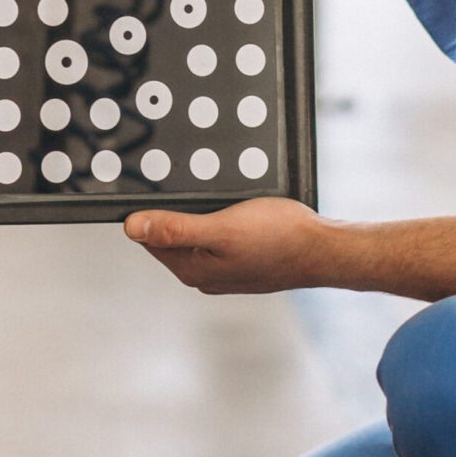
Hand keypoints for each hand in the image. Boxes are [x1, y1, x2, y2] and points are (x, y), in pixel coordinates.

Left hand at [125, 198, 335, 294]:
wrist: (323, 249)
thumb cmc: (278, 238)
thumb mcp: (221, 228)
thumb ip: (176, 228)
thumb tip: (132, 227)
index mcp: (191, 269)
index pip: (149, 237)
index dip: (149, 208)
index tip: (156, 183)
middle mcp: (203, 274)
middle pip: (171, 234)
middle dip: (174, 208)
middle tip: (189, 182)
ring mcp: (223, 269)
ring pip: (195, 232)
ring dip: (197, 211)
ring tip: (216, 193)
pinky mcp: (241, 259)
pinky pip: (216, 235)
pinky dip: (218, 217)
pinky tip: (233, 205)